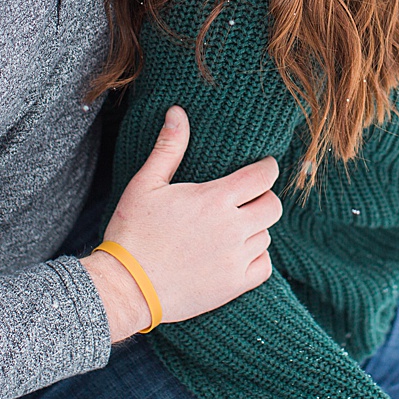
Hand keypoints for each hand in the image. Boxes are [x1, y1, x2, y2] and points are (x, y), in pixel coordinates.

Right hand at [82, 106, 280, 339]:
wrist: (126, 287)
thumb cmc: (133, 231)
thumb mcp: (146, 184)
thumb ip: (169, 147)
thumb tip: (177, 111)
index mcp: (215, 199)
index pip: (264, 176)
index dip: (266, 168)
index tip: (260, 168)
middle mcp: (232, 228)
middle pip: (272, 205)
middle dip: (263, 198)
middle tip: (246, 199)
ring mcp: (235, 258)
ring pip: (266, 235)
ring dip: (254, 229)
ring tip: (231, 228)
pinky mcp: (234, 285)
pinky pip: (264, 265)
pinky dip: (256, 258)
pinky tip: (235, 253)